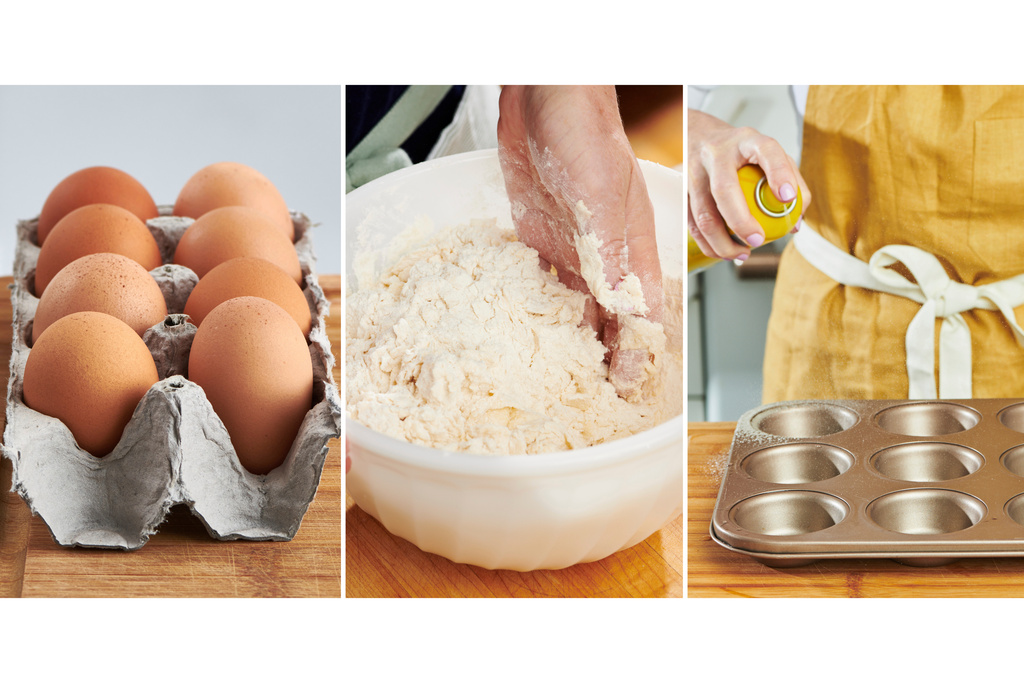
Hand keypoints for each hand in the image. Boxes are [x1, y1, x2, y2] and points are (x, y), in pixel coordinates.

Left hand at [497, 86, 662, 396]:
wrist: (545, 100)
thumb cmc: (587, 139)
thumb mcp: (603, 202)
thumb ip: (612, 257)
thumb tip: (622, 313)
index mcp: (635, 251)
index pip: (644, 316)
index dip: (638, 355)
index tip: (625, 390)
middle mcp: (606, 258)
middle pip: (611, 320)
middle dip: (605, 358)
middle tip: (590, 397)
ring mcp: (572, 251)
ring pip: (575, 308)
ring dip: (569, 342)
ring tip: (556, 378)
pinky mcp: (539, 241)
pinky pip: (540, 286)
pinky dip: (536, 312)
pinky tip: (523, 334)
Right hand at [688, 109, 810, 261]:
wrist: (698, 136)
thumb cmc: (740, 152)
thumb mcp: (768, 155)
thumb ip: (790, 181)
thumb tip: (794, 223)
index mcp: (746, 141)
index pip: (765, 151)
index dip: (778, 174)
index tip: (788, 198)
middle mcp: (717, 153)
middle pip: (724, 189)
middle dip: (741, 221)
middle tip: (757, 240)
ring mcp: (693, 172)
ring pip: (704, 214)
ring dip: (723, 241)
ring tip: (743, 253)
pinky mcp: (681, 190)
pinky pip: (692, 224)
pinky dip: (708, 244)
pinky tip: (724, 252)